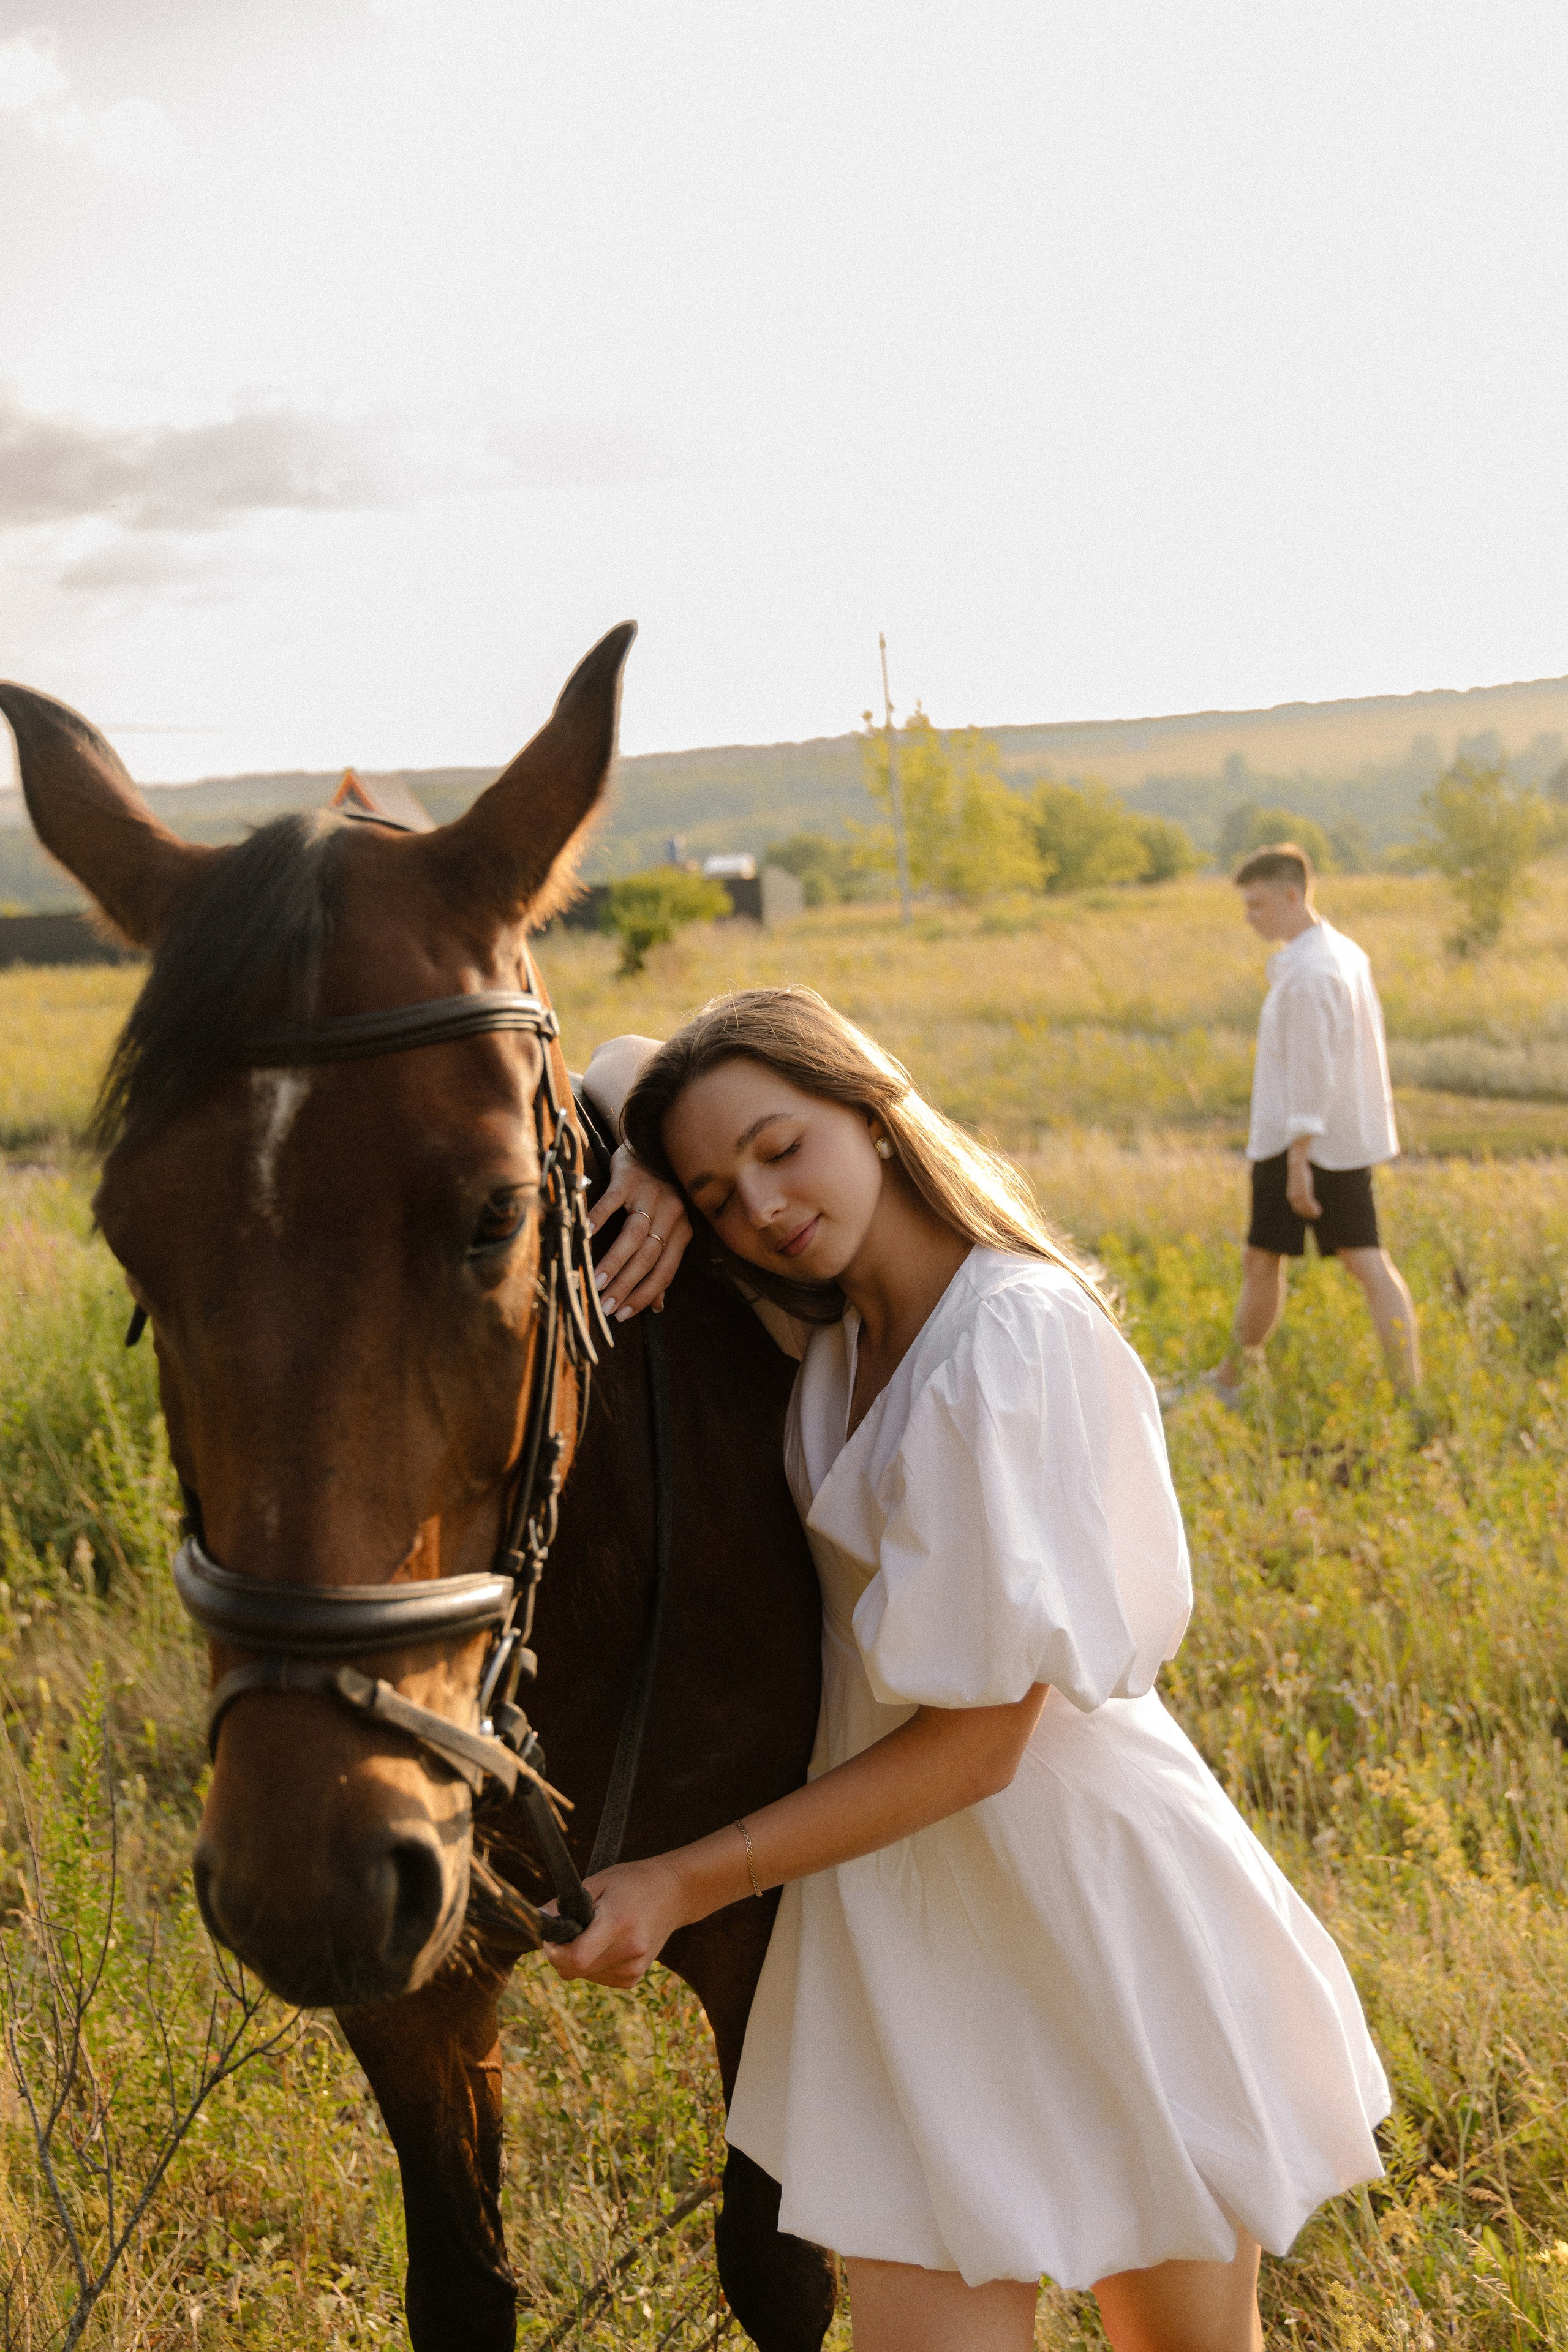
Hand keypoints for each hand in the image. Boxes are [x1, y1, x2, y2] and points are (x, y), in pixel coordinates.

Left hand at [543, 1856, 689, 1987]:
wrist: (674, 1894)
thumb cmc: (631, 1883)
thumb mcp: (597, 1882)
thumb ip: (565, 1904)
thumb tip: (539, 1921)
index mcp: (619, 1923)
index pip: (575, 1957)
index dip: (553, 1951)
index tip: (551, 1937)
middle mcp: (629, 1951)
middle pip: (574, 1970)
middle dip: (560, 1954)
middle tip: (569, 1930)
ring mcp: (634, 1969)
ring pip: (583, 1976)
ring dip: (577, 1959)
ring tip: (595, 1932)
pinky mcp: (634, 1979)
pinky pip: (597, 1978)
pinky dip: (592, 1964)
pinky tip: (607, 1943)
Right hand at [588, 1144, 691, 1318]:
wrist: (651, 1145)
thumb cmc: (657, 1196)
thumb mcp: (668, 1229)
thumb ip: (663, 1265)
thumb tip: (657, 1306)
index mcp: (683, 1230)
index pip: (665, 1271)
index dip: (644, 1295)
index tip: (622, 1314)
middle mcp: (671, 1213)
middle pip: (648, 1256)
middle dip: (626, 1284)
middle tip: (604, 1304)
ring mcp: (650, 1194)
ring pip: (633, 1235)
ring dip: (614, 1262)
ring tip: (596, 1282)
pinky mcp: (629, 1178)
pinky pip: (613, 1202)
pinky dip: (600, 1219)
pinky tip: (585, 1235)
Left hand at [1286, 1141, 1320, 1219]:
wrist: (1297, 1165)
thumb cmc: (1299, 1172)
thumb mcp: (1301, 1182)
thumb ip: (1302, 1188)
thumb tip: (1306, 1191)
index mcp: (1291, 1195)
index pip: (1296, 1208)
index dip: (1304, 1212)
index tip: (1311, 1213)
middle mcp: (1292, 1197)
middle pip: (1300, 1209)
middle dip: (1308, 1214)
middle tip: (1316, 1215)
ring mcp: (1297, 1195)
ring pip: (1305, 1208)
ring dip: (1311, 1212)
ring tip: (1318, 1213)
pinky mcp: (1303, 1192)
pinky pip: (1308, 1203)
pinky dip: (1313, 1208)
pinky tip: (1318, 1209)